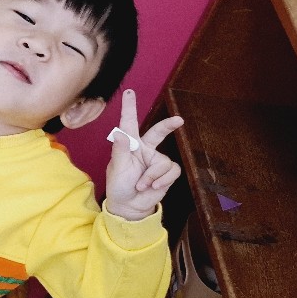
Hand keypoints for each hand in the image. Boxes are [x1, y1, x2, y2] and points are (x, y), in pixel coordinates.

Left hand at [102, 89, 183, 220]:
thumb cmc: (119, 185)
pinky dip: (162, 179)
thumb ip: (120, 150)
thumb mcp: (117, 168)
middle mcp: (144, 149)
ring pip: (164, 161)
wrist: (130, 205)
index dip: (129, 107)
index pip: (129, 123)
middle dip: (168, 126)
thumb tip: (119, 133)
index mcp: (129, 145)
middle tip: (178, 120)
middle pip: (158, 132)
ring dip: (153, 175)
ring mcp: (156, 160)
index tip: (129, 92)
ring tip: (141, 184)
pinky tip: (152, 186)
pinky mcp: (166, 172)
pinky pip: (171, 171)